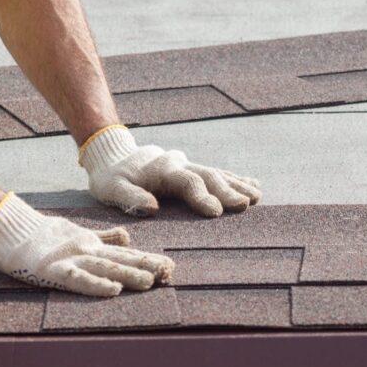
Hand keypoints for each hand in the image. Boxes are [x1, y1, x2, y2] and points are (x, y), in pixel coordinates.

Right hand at [0, 193, 173, 296]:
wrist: (10, 228)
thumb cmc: (42, 235)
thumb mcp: (79, 234)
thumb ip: (103, 237)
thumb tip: (128, 236)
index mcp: (93, 244)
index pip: (125, 253)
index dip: (147, 259)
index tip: (170, 266)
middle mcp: (87, 250)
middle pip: (122, 259)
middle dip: (147, 266)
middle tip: (170, 273)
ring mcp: (71, 259)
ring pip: (106, 266)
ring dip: (129, 274)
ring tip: (150, 281)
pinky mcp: (53, 270)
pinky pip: (78, 279)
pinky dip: (97, 284)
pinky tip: (113, 290)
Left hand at [79, 125, 261, 217]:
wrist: (113, 154)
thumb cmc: (111, 178)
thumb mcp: (111, 188)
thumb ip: (129, 197)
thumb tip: (152, 208)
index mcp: (162, 170)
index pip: (186, 182)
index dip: (202, 196)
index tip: (216, 212)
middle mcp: (179, 164)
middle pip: (208, 176)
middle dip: (227, 191)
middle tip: (245, 204)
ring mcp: (188, 164)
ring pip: (217, 173)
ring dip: (237, 185)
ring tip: (256, 196)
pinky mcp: (191, 169)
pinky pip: (217, 172)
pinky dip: (235, 179)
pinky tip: (253, 185)